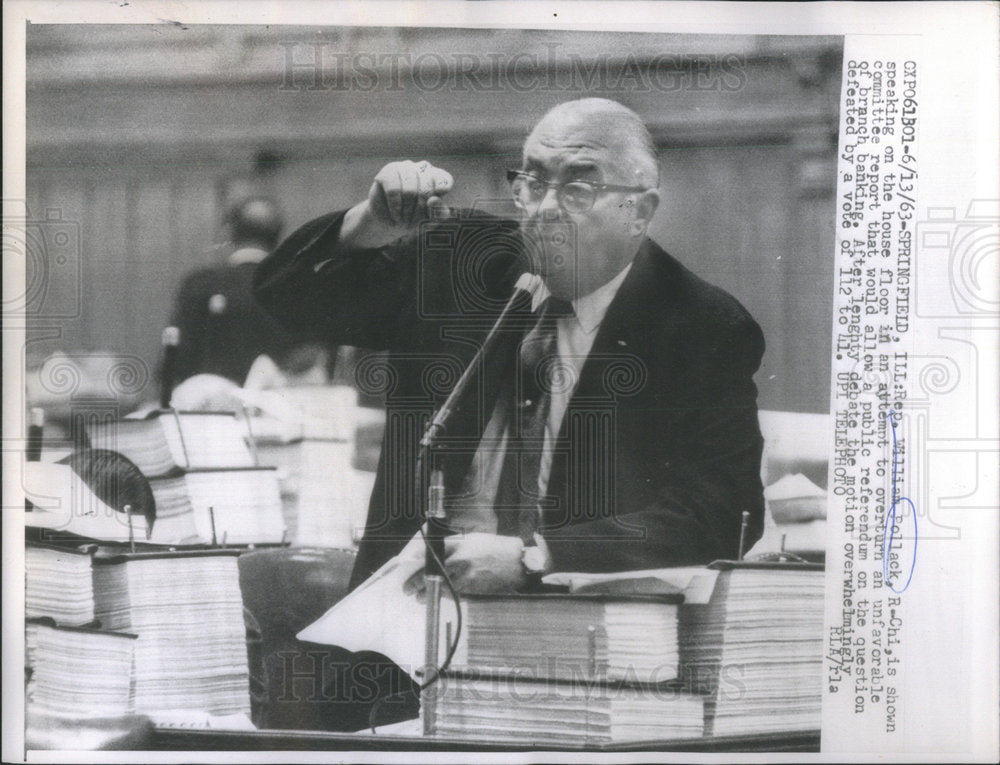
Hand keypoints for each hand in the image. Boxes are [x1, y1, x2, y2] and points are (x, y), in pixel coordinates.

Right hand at [339, 160, 452, 249]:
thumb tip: (436, 199)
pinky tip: (394, 213)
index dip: (438, 195)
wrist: (388, 223)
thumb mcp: (428, 220)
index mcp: (436, 178)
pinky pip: (394, 187)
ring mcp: (404, 168)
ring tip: (402, 219)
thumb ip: (438, 212)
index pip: (443, 180)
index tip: (432, 207)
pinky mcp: (388, 172)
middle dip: (419, 209)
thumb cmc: (412, 219)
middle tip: (412, 221)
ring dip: (406, 209)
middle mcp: (422, 169)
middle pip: (426, 186)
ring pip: (411, 187)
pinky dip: (395, 204)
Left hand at [404, 532, 525, 595]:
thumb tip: (430, 552)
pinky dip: (443, 596)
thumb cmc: (494, 547)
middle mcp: (461, 560)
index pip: (431, 550)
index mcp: (460, 544)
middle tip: (407, 588)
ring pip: (440, 587)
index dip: (415, 559)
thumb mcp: (471, 539)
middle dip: (416, 582)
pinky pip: (453, 594)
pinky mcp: (473, 590)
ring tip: (418, 597)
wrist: (516, 562)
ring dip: (427, 593)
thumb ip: (452, 545)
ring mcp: (467, 576)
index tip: (407, 564)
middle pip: (431, 572)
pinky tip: (437, 597)